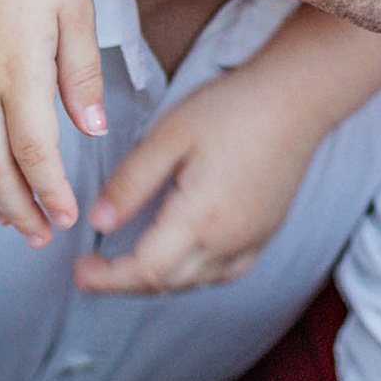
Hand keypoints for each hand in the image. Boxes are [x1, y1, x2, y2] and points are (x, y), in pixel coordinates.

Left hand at [74, 62, 323, 295]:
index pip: (145, 270)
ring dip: (158, 280)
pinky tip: (181, 258)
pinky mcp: (266, 233)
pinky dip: (194, 275)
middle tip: (95, 268)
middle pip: (167, 283)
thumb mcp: (169, 136)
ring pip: (195, 282)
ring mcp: (252, 240)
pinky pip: (225, 273)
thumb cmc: (237, 107)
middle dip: (125, 282)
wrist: (298, 97)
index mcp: (202, 217)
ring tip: (129, 263)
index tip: (82, 271)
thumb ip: (132, 183)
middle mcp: (230, 240)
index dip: (107, 278)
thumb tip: (99, 222)